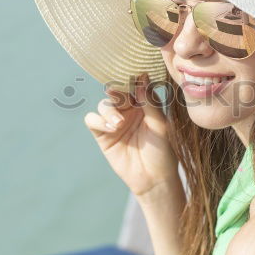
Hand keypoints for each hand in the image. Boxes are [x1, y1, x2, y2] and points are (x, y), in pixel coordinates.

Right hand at [84, 72, 180, 197]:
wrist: (153, 178)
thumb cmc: (162, 151)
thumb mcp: (160, 124)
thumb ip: (149, 101)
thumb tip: (141, 76)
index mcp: (144, 105)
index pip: (134, 86)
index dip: (131, 80)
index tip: (132, 77)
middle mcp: (128, 111)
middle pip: (116, 92)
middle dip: (116, 93)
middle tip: (116, 94)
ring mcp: (114, 122)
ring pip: (103, 104)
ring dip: (109, 111)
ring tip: (118, 124)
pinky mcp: (103, 135)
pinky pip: (92, 120)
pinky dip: (98, 120)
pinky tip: (111, 128)